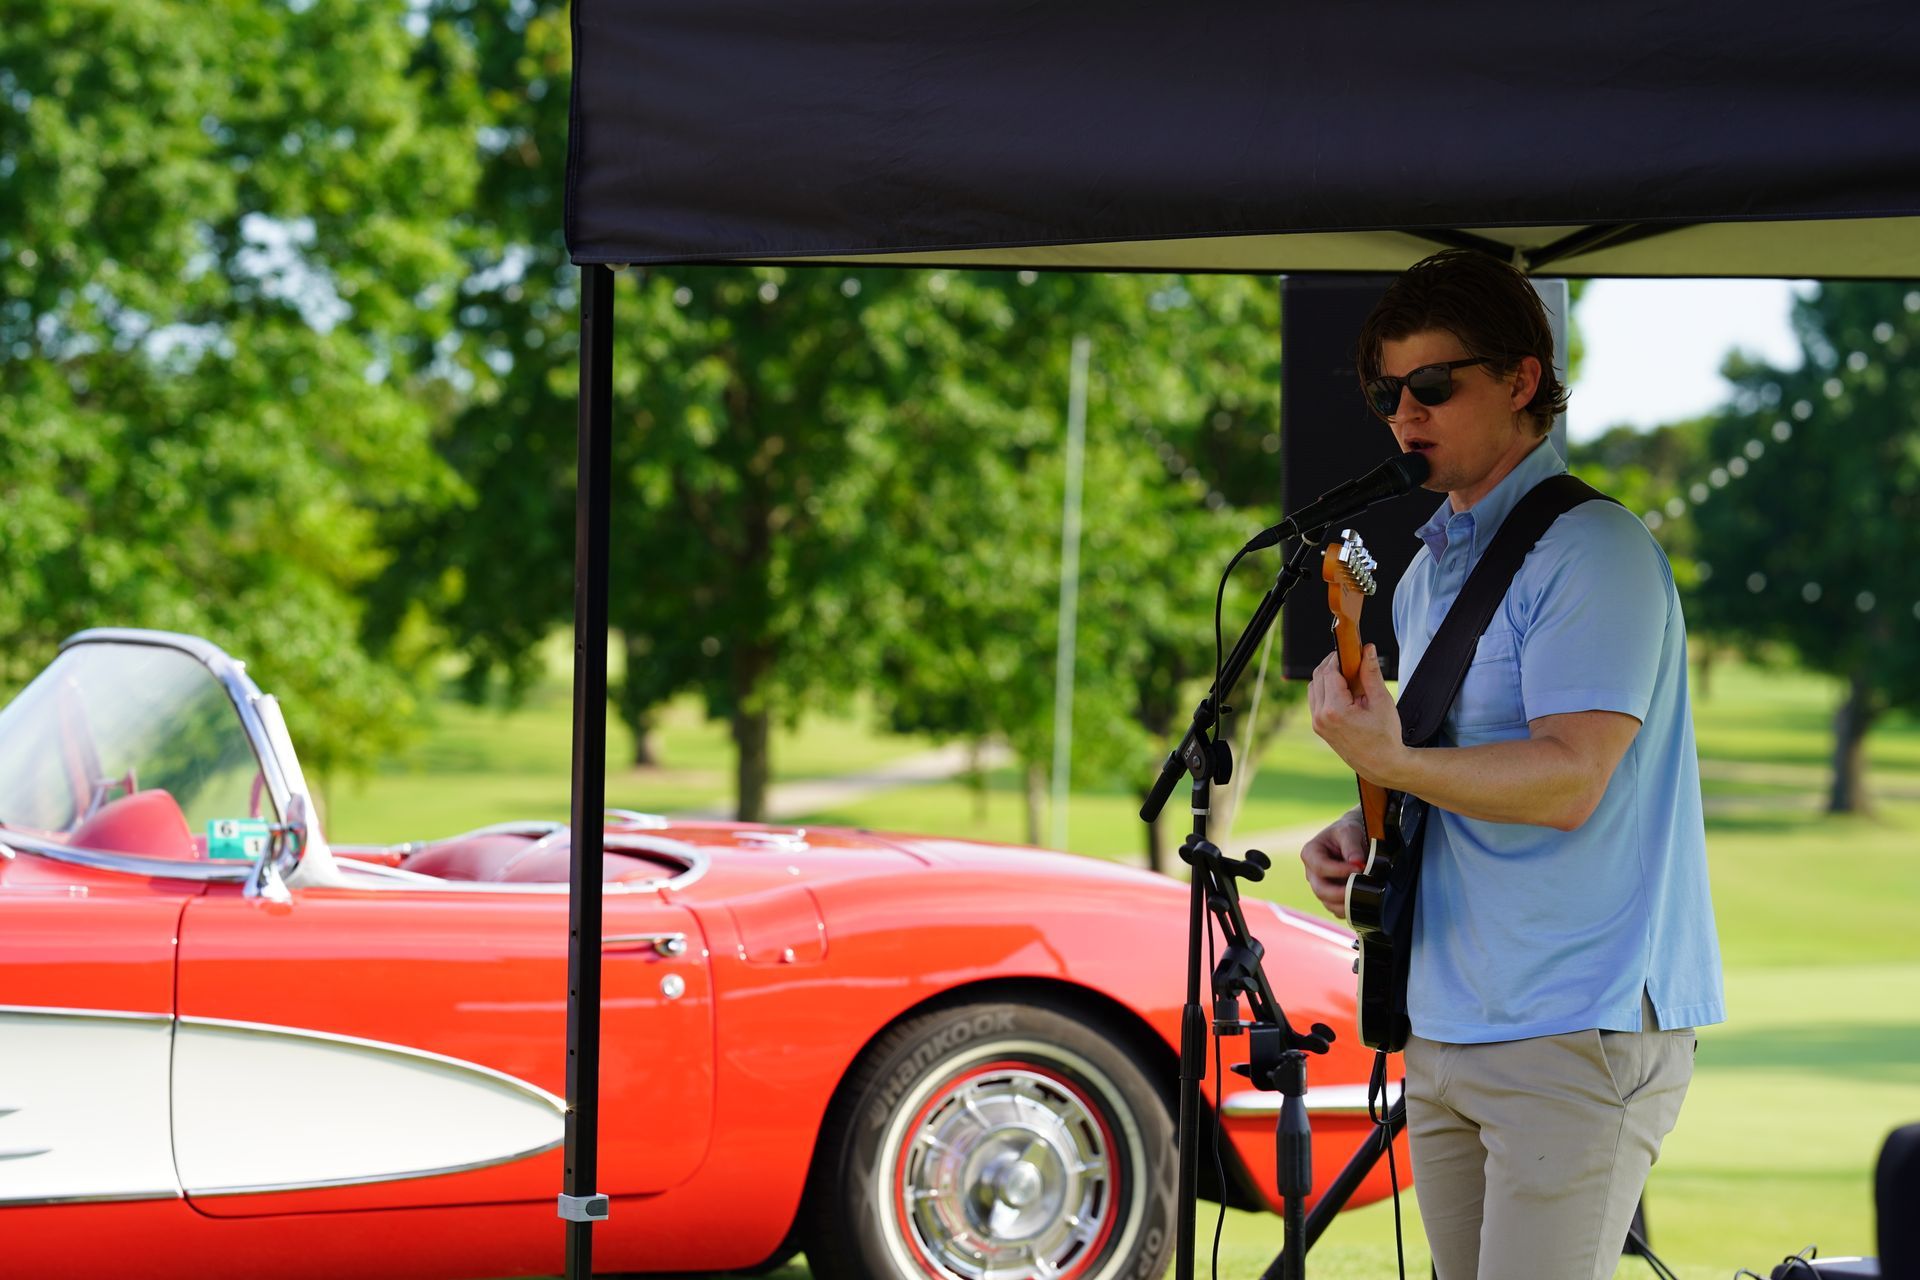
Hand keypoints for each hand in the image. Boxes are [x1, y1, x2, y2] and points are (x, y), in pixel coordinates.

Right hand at [1299, 807, 1368, 918]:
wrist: (1355, 838)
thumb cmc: (1348, 831)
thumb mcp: (1349, 831)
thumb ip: (1352, 845)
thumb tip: (1357, 863)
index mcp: (1310, 853)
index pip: (1320, 867)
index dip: (1339, 871)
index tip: (1358, 868)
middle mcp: (1312, 872)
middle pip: (1320, 889)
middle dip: (1340, 893)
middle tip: (1360, 890)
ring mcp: (1321, 886)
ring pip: (1327, 902)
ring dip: (1345, 903)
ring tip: (1363, 897)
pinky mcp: (1331, 897)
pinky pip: (1336, 909)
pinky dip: (1348, 909)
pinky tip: (1361, 902)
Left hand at [1309, 643, 1406, 785]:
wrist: (1381, 765)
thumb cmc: (1385, 736)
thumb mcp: (1382, 701)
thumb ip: (1371, 673)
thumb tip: (1367, 649)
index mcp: (1335, 710)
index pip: (1330, 671)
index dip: (1339, 657)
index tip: (1351, 650)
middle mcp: (1321, 717)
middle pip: (1318, 676)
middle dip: (1333, 664)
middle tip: (1351, 660)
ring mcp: (1317, 723)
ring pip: (1313, 687)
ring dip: (1327, 676)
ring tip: (1349, 676)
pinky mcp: (1318, 727)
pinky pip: (1315, 699)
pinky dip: (1325, 689)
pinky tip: (1342, 690)